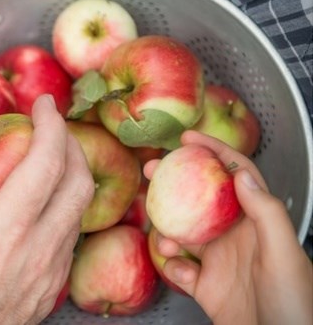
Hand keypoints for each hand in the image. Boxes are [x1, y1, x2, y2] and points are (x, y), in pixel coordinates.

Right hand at [0, 94, 93, 323]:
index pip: (46, 162)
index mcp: (4, 232)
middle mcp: (39, 251)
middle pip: (80, 182)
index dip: (51, 124)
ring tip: (46, 158)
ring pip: (80, 210)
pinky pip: (69, 236)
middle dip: (72, 143)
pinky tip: (37, 204)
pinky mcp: (50, 290)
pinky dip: (63, 206)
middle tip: (51, 125)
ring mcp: (50, 275)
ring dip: (71, 175)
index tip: (44, 104)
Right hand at [146, 130, 312, 324]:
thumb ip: (266, 212)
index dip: (214, 152)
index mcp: (258, 222)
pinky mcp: (205, 285)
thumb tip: (240, 174)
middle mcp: (235, 236)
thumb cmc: (294, 307)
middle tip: (152, 170)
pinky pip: (178, 267)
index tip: (187, 139)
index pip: (235, 175)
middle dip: (175, 182)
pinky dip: (172, 266)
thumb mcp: (285, 255)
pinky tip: (179, 271)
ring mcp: (218, 260)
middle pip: (199, 198)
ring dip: (167, 231)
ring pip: (182, 231)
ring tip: (166, 241)